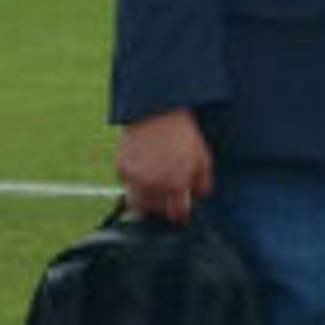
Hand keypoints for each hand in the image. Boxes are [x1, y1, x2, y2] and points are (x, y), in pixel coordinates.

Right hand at [116, 108, 211, 223]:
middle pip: (156, 212)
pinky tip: (143, 172)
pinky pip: (127, 186)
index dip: (181, 213)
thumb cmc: (182, 133)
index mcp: (176, 182)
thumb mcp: (203, 157)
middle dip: (164, 207)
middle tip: (167, 197)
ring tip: (154, 189)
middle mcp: (154, 184)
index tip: (181, 210)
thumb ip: (203, 182)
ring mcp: (135, 178)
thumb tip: (198, 197)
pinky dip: (134, 184)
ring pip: (138, 205)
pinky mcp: (121, 169)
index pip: (177, 213)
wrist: (155, 111)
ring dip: (147, 201)